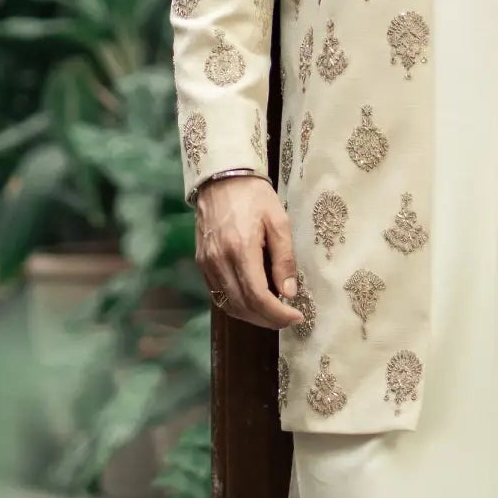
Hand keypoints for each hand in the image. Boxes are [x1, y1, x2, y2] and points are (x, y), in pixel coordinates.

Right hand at [194, 175, 305, 327]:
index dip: (278, 314)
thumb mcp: (279, 221)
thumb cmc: (254, 196)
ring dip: (252, 316)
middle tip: (287, 319)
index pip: (258, 297)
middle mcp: (219, 261)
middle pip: (242, 306)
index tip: (296, 317)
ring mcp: (206, 263)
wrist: (221, 178)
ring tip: (273, 314)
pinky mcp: (201, 262)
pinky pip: (218, 294)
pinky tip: (252, 301)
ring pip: (228, 304)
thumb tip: (289, 293)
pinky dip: (236, 304)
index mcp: (240, 249)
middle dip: (267, 320)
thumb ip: (284, 258)